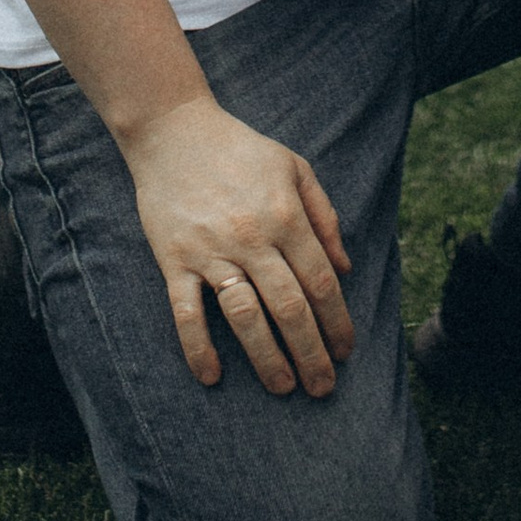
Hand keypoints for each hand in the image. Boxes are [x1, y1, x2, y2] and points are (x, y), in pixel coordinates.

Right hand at [122, 97, 354, 394]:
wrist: (174, 132)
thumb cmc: (241, 150)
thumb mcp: (295, 168)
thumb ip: (325, 217)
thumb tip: (346, 268)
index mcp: (285, 215)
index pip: (319, 281)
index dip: (337, 321)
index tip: (346, 351)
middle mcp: (251, 238)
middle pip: (289, 307)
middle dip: (311, 352)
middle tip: (323, 387)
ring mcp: (210, 251)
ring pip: (245, 316)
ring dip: (267, 358)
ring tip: (284, 388)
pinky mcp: (174, 260)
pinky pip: (186, 311)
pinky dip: (198, 346)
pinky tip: (212, 376)